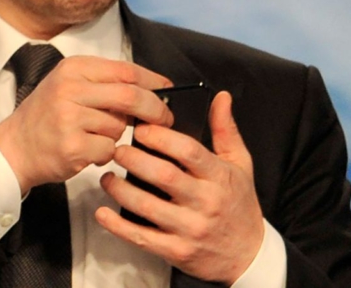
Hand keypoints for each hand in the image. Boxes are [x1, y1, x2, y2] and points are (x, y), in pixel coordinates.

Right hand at [0, 56, 173, 192]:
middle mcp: (70, 89)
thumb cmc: (48, 117)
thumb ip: (105, 83)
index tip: (167, 90)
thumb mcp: (70, 86)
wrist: (14, 147)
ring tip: (93, 137)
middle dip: (154, 109)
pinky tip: (87, 151)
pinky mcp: (72, 146)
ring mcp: (69, 117)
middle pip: (130, 96)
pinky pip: (109, 149)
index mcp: (73, 69)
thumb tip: (154, 88)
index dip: (152, 81)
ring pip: (120, 126)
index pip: (125, 70)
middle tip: (165, 118)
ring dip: (117, 136)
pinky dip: (105, 154)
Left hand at [95, 91, 263, 283]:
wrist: (248, 254)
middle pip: (164, 176)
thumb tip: (221, 96)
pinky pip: (142, 238)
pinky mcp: (176, 251)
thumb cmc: (239, 204)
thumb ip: (225, 130)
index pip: (189, 152)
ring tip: (107, 175)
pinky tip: (102, 212)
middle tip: (116, 150)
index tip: (140, 128)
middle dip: (134, 160)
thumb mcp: (240, 164)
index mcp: (219, 177)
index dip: (161, 138)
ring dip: (121, 190)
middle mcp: (205, 203)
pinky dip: (118, 226)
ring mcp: (190, 229)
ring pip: (148, 207)